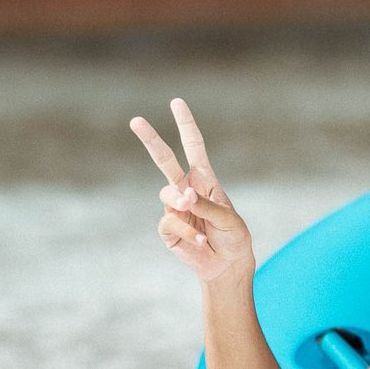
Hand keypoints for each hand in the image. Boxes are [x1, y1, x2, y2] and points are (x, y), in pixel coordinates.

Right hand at [130, 98, 253, 282]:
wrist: (226, 265)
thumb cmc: (233, 237)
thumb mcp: (229, 218)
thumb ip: (207, 205)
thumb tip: (183, 195)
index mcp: (205, 179)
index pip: (193, 146)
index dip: (185, 124)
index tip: (176, 102)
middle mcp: (186, 189)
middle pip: (164, 160)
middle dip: (150, 139)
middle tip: (136, 120)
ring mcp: (174, 208)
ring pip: (166, 194)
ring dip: (181, 203)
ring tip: (196, 217)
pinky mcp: (167, 229)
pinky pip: (169, 223)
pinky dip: (185, 231)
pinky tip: (199, 240)